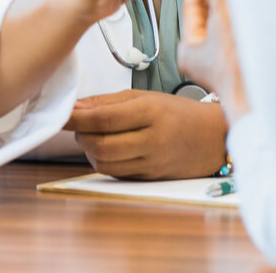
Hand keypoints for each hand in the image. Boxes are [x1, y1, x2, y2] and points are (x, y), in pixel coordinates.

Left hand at [63, 90, 227, 179]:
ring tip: (93, 136)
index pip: (103, 117)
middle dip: (80, 135)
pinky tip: (108, 149)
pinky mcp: (149, 178)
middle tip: (79, 125)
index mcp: (151, 112)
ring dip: (89, 150)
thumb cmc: (179, 113)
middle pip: (100, 144)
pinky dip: (103, 162)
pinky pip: (115, 173)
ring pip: (104, 163)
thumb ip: (108, 102)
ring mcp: (151, 162)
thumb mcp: (146, 97)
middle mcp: (152, 139)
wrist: (214, 137)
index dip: (76, 118)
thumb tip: (76, 107)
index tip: (61, 114)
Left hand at [178, 0, 249, 123]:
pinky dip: (248, 11)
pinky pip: (243, 27)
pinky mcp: (247, 57)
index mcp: (191, 50)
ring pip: (228, 19)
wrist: (267, 99)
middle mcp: (207, 55)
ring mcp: (228, 58)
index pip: (191, 6)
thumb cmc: (238, 73)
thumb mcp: (223, 20)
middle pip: (211, 11)